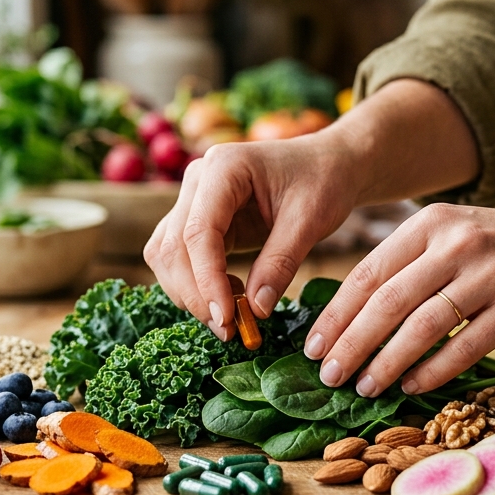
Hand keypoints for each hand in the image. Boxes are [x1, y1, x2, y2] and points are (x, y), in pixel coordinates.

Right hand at [145, 79, 481, 339]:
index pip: (198, 232)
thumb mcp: (310, 220)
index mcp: (223, 168)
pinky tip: (231, 296)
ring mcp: (193, 199)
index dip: (206, 280)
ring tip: (232, 316)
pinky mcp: (198, 220)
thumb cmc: (323, 182)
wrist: (328, 164)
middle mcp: (198, 180)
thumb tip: (256, 310)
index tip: (226, 318)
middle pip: (172, 246)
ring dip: (189, 293)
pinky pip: (180, 258)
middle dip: (195, 294)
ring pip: (166, 255)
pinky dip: (197, 284)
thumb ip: (281, 262)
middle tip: (229, 330)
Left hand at [303, 169, 494, 396]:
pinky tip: (412, 386)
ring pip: (421, 327)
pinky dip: (433, 370)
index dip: (336, 313)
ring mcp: (489, 276)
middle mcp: (457, 245)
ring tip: (363, 387)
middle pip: (387, 302)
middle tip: (328, 375)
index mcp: (432, 224)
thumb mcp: (455, 235)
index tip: (313, 345)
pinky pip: (465, 347)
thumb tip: (350, 314)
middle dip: (351, 343)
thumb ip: (409, 263)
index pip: (369, 272)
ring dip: (386, 362)